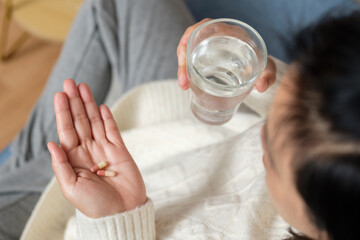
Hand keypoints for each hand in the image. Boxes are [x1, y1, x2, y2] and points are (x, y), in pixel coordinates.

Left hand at [47, 79, 145, 217]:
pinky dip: (107, 118)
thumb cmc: (95, 204)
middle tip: (71, 83)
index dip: (63, 112)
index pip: (67, 130)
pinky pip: (113, 130)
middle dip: (75, 102)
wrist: (121, 211)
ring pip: (95, 122)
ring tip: (84, 87)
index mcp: (74, 159)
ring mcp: (104, 149)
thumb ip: (61, 165)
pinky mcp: (120, 150)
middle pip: (80, 121)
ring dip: (89, 104)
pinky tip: (101, 106)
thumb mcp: (71, 188)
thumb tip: (51, 144)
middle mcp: (88, 150)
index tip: (60, 95)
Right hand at [177, 18, 275, 91]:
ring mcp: (209, 48)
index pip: (207, 25)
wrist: (259, 68)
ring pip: (189, 53)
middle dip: (183, 59)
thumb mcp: (265, 68)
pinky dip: (187, 72)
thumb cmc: (261, 63)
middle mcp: (216, 38)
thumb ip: (267, 76)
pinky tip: (187, 84)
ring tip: (184, 85)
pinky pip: (191, 61)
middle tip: (184, 80)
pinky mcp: (205, 58)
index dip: (194, 32)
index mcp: (230, 33)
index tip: (185, 44)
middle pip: (192, 40)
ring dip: (183, 68)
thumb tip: (261, 87)